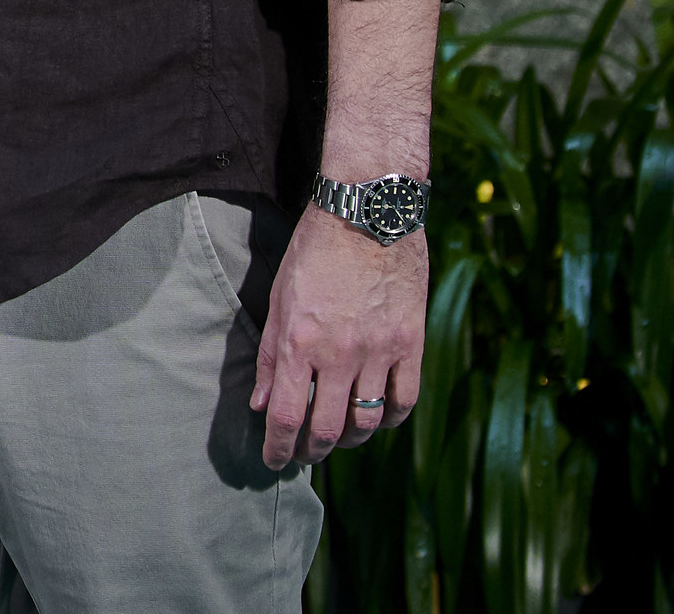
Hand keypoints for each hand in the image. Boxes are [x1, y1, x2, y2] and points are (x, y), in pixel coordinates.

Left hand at [250, 206, 425, 468]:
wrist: (367, 213)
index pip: (287, 416)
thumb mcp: (279, 298)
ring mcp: (380, 351)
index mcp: (300, 342)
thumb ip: (272, 355)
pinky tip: (377, 418)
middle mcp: (340, 354)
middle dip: (311, 450)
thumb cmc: (314, 250)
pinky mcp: (411, 343)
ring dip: (349, 439)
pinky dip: (390, 418)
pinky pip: (404, 400)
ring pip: (367, 421)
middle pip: (327, 429)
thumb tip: (262, 404)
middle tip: (303, 454)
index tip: (273, 461)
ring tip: (337, 439)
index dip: (279, 447)